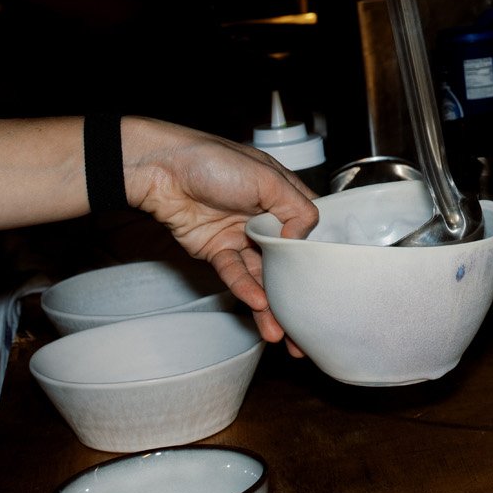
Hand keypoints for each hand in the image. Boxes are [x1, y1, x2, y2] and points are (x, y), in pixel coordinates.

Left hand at [119, 117, 318, 356]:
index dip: (318, 256)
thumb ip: (295, 210)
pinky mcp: (217, 251)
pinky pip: (235, 274)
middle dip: (296, 294)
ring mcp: (241, 237)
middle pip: (286, 261)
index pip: (309, 230)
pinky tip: (258, 303)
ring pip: (262, 276)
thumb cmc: (215, 161)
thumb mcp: (268, 178)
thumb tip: (300, 242)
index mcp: (283, 197)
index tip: (330, 283)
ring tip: (280, 331)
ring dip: (271, 304)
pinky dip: (246, 289)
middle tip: (307, 327)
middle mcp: (265, 220)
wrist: (163, 171)